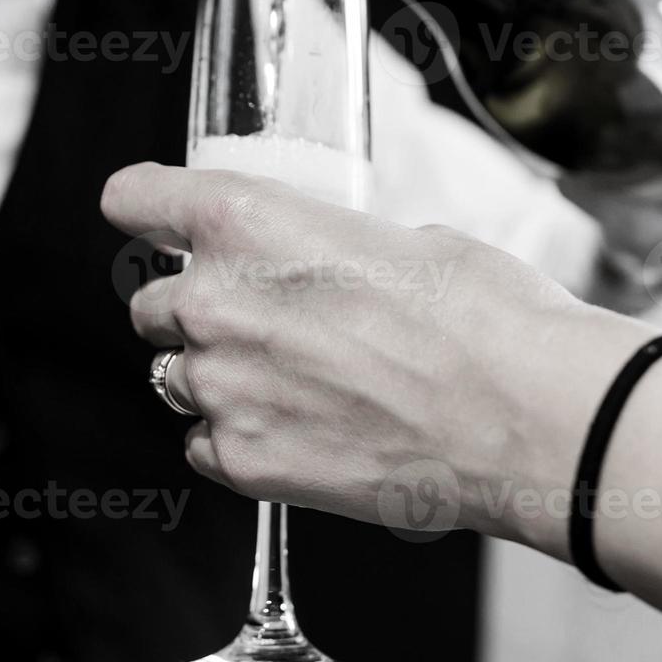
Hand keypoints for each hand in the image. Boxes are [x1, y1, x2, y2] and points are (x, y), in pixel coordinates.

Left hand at [101, 162, 649, 545]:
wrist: (525, 419)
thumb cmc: (487, 320)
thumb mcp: (410, 242)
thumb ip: (336, 250)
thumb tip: (331, 269)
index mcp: (250, 225)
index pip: (136, 199)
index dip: (146, 208)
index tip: (152, 218)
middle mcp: (218, 305)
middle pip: (153, 303)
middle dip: (199, 308)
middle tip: (265, 320)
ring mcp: (226, 391)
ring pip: (175, 377)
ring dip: (220, 374)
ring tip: (295, 382)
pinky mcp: (246, 463)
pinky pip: (204, 444)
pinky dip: (239, 437)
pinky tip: (300, 429)